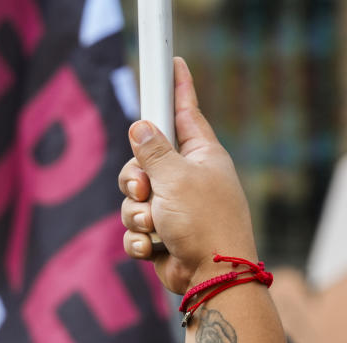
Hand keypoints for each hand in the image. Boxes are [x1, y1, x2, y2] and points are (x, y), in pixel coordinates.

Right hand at [119, 57, 256, 293]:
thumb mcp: (176, 177)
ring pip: (133, 197)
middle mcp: (188, 178)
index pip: (185, 111)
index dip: (176, 87)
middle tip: (144, 187)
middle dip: (134, 177)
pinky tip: (154, 247)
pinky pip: (135, 228)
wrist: (213, 278)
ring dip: (137, 213)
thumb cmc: (204, 222)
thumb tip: (141, 126)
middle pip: (143, 159)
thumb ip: (153, 150)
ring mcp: (175, 208)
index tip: (174, 61)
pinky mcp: (163, 236)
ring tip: (155, 225)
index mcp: (202, 155)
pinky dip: (140, 240)